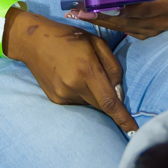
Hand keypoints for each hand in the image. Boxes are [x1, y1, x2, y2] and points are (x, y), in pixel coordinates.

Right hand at [5, 11, 138, 132]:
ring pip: (90, 103)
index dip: (123, 118)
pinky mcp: (56, 99)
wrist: (34, 41)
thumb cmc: (68, 37)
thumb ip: (112, 66)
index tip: (134, 131)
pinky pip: (78, 102)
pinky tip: (71, 77)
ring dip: (93, 94)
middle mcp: (74, 87)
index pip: (109, 102)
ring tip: (80, 71)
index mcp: (87, 70)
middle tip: (100, 75)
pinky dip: (81, 93)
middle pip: (101, 104)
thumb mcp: (96, 42)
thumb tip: (119, 91)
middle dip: (108, 97)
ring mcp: (63, 95)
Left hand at [67, 0, 167, 38]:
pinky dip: (109, 20)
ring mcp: (151, 31)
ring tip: (80, 13)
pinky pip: (124, 29)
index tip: (101, 5)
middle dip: (103, 17)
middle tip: (80, 12)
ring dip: (102, 19)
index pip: (142, 10)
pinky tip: (93, 13)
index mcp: (166, 7)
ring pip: (123, 27)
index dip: (121, 8)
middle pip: (127, 22)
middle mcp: (159, 24)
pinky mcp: (143, 34)